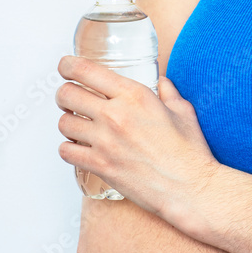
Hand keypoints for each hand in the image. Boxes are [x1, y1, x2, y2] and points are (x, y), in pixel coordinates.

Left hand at [55, 56, 217, 219]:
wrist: (188, 187)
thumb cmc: (188, 151)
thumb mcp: (183, 111)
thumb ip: (169, 92)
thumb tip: (162, 82)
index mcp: (135, 95)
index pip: (86, 71)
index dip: (69, 65)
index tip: (66, 66)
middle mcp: (115, 114)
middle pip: (67, 94)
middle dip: (65, 94)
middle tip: (70, 97)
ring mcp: (104, 141)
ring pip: (63, 123)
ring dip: (67, 121)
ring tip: (76, 124)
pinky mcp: (99, 165)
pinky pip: (66, 151)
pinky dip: (68, 148)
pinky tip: (78, 147)